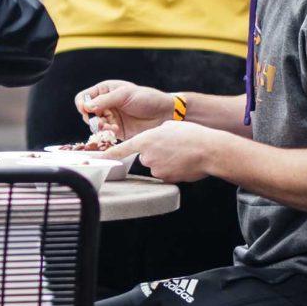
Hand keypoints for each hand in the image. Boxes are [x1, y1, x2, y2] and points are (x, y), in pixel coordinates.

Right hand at [75, 80, 173, 137]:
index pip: (84, 97)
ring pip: (94, 125)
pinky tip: (115, 130)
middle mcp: (105, 104)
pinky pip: (104, 134)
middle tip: (102, 121)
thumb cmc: (147, 98)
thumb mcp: (125, 95)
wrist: (164, 113)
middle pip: (86, 113)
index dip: (82, 104)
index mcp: (105, 90)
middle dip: (92, 118)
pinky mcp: (116, 130)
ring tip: (110, 126)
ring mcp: (110, 118)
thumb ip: (105, 100)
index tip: (87, 110)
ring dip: (100, 126)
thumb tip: (86, 107)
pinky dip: (106, 133)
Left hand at [109, 121, 223, 184]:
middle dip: (155, 152)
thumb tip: (153, 141)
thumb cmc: (192, 135)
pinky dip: (173, 169)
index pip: (122, 149)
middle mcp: (148, 156)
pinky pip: (166, 173)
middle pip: (145, 155)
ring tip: (181, 153)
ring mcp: (157, 168)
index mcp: (146, 139)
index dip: (108, 154)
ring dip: (165, 160)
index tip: (97, 159)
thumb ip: (155, 133)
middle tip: (172, 146)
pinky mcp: (166, 179)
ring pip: (156, 165)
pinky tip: (184, 162)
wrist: (209, 150)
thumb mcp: (170, 126)